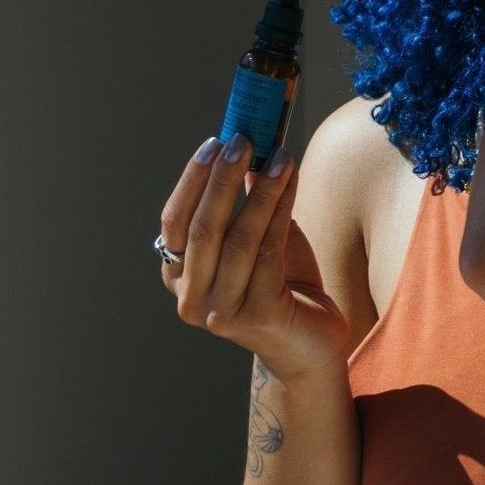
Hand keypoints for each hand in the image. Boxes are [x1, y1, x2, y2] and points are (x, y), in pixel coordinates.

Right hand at [156, 136, 349, 383]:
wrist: (311, 343)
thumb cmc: (281, 283)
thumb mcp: (255, 237)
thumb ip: (245, 201)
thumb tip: (247, 146)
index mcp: (180, 278)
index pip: (174, 223)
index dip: (192, 180)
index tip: (214, 142)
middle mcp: (192, 299)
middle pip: (203, 229)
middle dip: (223, 179)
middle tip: (244, 140)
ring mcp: (223, 312)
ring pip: (239, 239)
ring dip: (261, 190)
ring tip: (280, 156)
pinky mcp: (260, 317)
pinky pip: (269, 253)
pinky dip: (281, 209)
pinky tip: (291, 181)